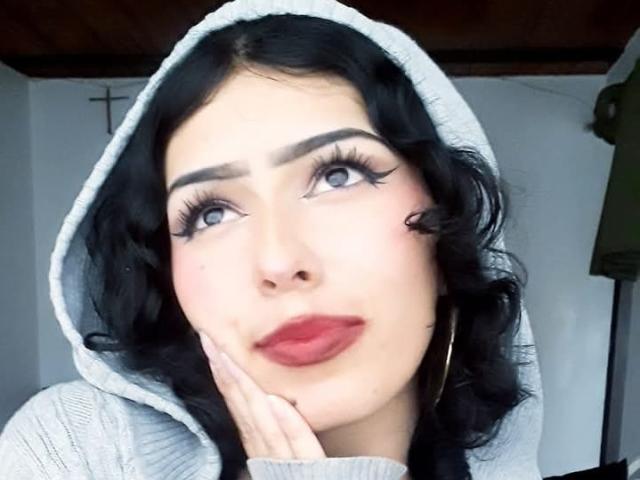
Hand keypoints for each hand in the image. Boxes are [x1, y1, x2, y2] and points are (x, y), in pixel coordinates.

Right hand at [198, 331, 326, 459]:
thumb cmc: (300, 475)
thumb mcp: (282, 449)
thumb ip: (270, 427)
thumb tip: (263, 394)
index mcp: (260, 442)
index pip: (238, 403)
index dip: (223, 374)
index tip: (211, 344)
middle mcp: (266, 450)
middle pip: (243, 407)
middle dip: (226, 373)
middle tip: (210, 340)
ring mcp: (285, 461)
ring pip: (262, 422)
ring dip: (245, 390)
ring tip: (231, 359)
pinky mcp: (310, 470)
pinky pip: (298, 446)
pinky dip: (287, 424)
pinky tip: (274, 401)